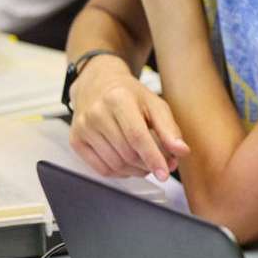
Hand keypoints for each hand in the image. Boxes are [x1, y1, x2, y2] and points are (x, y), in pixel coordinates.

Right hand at [68, 55, 190, 180]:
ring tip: (145, 161)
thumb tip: (181, 151)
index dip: (153, 158)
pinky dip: (120, 172)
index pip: (136, 136)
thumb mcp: (154, 104)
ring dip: (135, 170)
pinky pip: (102, 169)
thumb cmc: (129, 95)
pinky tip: (128, 163)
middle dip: (147, 164)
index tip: (164, 174)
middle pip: (127, 153)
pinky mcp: (76, 140)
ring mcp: (83, 127)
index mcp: (118, 98)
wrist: (97, 84)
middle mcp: (96, 112)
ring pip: (115, 164)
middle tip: (159, 163)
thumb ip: (169, 129)